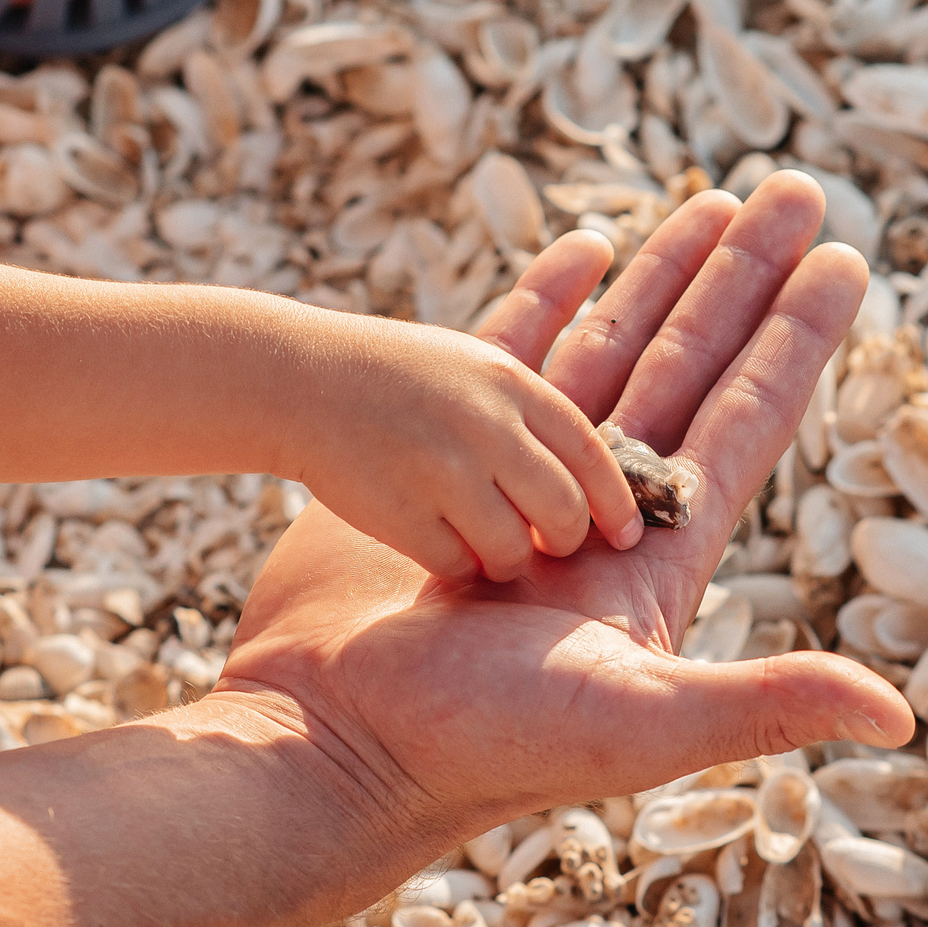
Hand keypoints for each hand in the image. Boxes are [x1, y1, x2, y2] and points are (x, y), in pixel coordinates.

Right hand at [217, 172, 916, 858]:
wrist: (334, 741)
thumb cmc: (482, 745)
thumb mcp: (639, 723)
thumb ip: (762, 704)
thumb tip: (899, 719)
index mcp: (660, 559)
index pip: (747, 420)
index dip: (798, 339)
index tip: (845, 258)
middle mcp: (607, 512)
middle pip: (694, 367)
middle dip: (746, 278)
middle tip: (797, 190)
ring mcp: (526, 481)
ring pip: (614, 349)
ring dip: (664, 277)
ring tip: (710, 199)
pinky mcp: (448, 461)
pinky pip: (515, 353)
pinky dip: (553, 297)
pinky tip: (590, 248)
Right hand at [283, 313, 644, 582]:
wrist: (298, 379)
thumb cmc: (397, 376)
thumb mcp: (474, 363)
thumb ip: (534, 406)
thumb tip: (603, 452)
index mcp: (511, 382)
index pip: (593, 453)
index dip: (618, 500)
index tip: (629, 534)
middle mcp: (485, 424)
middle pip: (564, 510)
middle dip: (567, 539)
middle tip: (551, 546)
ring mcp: (441, 469)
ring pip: (514, 547)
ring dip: (508, 558)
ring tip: (488, 544)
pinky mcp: (400, 511)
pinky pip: (457, 563)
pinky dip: (455, 564)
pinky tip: (438, 543)